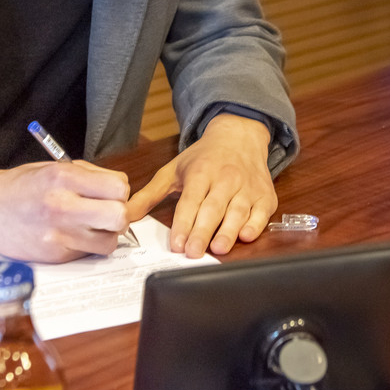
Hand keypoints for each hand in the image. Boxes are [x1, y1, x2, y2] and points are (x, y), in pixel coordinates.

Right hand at [0, 161, 130, 262]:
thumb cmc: (20, 186)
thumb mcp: (54, 167)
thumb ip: (89, 176)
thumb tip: (121, 189)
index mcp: (63, 177)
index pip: (119, 186)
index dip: (119, 191)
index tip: (110, 193)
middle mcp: (62, 205)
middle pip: (120, 216)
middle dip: (119, 215)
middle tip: (106, 212)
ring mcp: (58, 234)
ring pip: (109, 242)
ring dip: (105, 235)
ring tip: (89, 226)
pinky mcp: (54, 256)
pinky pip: (88, 254)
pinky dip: (86, 246)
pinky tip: (71, 235)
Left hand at [126, 113, 275, 258]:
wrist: (239, 136)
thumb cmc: (204, 158)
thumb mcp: (173, 170)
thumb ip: (149, 195)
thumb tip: (124, 215)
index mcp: (201, 172)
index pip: (190, 200)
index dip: (183, 223)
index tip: (176, 244)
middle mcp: (226, 178)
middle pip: (213, 207)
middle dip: (203, 231)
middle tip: (193, 253)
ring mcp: (247, 187)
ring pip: (238, 210)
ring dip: (229, 230)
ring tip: (218, 249)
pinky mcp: (265, 196)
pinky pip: (262, 212)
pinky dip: (256, 224)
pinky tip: (246, 235)